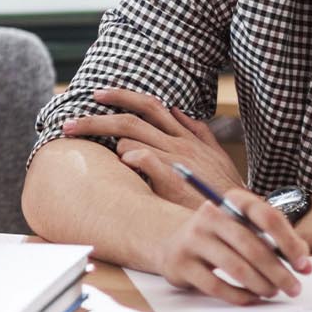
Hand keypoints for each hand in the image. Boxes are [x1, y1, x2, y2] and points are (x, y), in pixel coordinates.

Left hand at [62, 88, 242, 209]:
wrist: (242, 216)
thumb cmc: (224, 190)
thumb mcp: (215, 155)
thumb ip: (197, 132)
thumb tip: (179, 110)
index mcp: (186, 136)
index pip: (149, 105)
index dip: (121, 96)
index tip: (97, 95)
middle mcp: (178, 143)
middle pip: (131, 119)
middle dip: (96, 118)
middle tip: (68, 123)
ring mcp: (176, 159)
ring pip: (132, 137)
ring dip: (108, 139)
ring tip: (86, 144)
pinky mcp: (174, 179)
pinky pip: (143, 159)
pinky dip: (129, 157)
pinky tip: (122, 165)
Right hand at [158, 187, 311, 305]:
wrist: (175, 245)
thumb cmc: (222, 238)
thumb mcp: (248, 228)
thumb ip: (278, 240)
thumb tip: (304, 264)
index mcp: (232, 200)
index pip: (267, 217)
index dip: (289, 242)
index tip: (303, 265)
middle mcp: (210, 215)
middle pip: (253, 246)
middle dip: (279, 272)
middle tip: (294, 288)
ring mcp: (192, 238)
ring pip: (236, 268)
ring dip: (261, 285)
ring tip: (272, 292)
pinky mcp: (181, 264)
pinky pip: (216, 286)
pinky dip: (239, 296)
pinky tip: (252, 298)